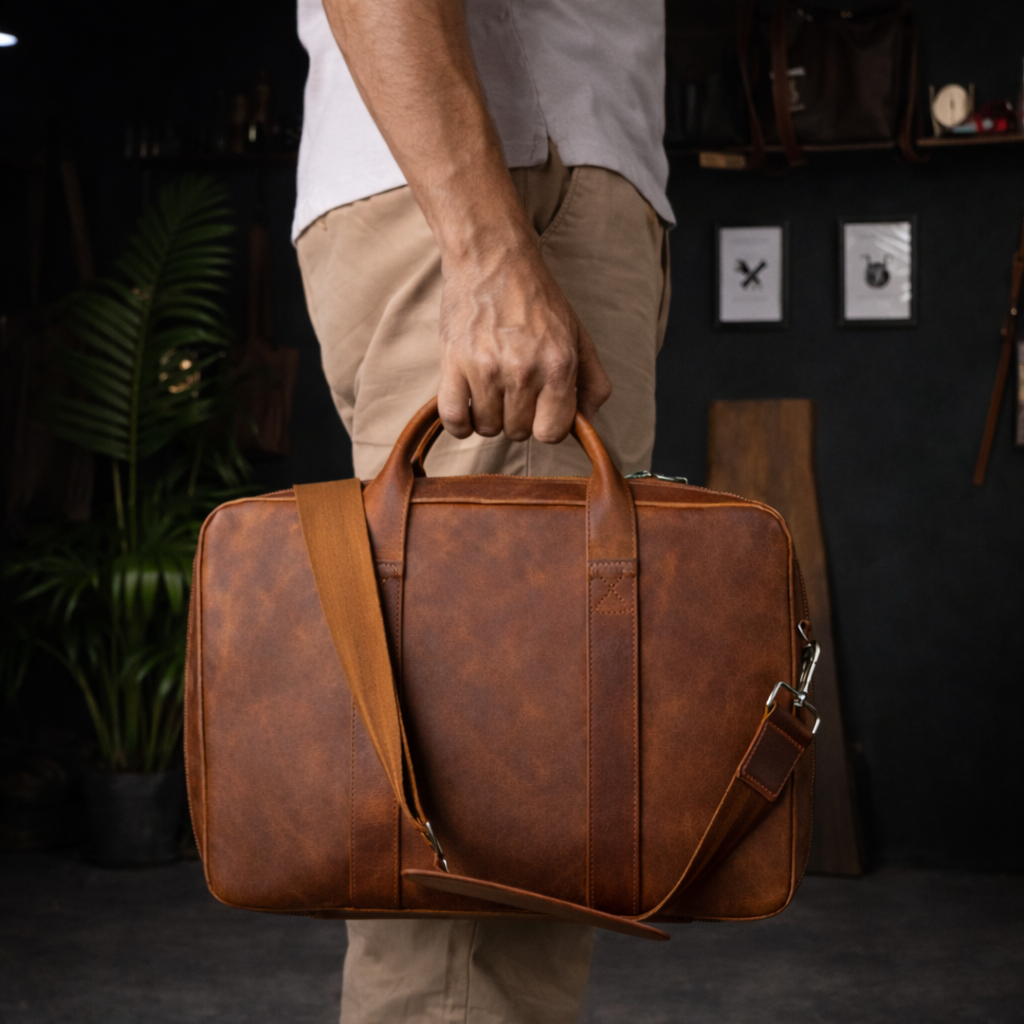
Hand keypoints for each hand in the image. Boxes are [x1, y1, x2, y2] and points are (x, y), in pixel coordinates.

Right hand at [437, 243, 611, 443]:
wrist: (492, 259)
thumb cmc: (537, 299)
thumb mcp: (578, 336)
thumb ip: (593, 382)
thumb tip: (588, 422)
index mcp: (558, 365)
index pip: (552, 433)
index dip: (546, 425)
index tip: (540, 409)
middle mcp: (524, 370)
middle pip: (518, 432)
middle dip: (517, 418)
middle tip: (514, 389)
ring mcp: (486, 368)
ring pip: (487, 428)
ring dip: (489, 416)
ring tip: (491, 388)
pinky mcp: (453, 362)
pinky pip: (453, 418)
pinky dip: (460, 422)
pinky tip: (467, 403)